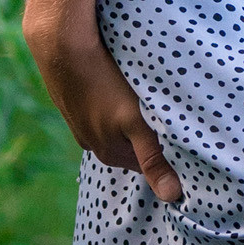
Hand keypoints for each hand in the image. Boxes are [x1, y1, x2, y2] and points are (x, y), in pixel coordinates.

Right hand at [23, 6, 182, 203]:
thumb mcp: (134, 123)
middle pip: (132, 145)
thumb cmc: (104, 85)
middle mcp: (92, 143)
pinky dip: (114, 102)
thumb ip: (153, 158)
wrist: (61, 48)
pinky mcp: (75, 102)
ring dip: (131, 116)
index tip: (182, 135)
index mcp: (109, 153)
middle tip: (167, 113)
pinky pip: (102, 109)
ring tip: (145, 98)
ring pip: (116, 126)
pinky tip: (119, 86)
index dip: (165, 151)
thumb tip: (172, 197)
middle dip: (149, 134)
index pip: (147, 164)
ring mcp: (80, 123)